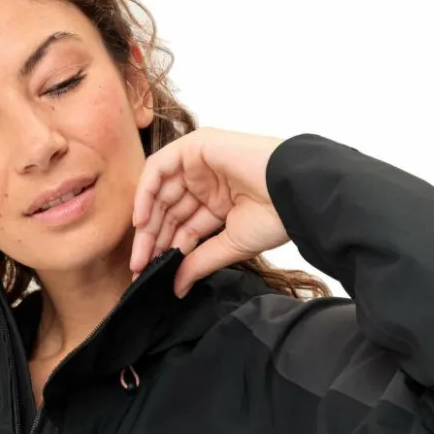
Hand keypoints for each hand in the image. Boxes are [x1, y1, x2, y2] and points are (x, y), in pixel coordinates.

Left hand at [130, 127, 290, 297]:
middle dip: (152, 239)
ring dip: (147, 222)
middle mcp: (207, 182)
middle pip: (168, 211)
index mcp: (219, 203)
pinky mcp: (196, 146)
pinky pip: (159, 168)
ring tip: (140, 252)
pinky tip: (142, 220)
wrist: (294, 192)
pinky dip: (146, 193)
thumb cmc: (275, 217)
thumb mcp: (230, 246)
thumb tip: (176, 287)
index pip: (182, 226)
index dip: (164, 249)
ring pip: (161, 192)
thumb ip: (199, 262)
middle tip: (139, 266)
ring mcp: (201, 162)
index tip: (150, 273)